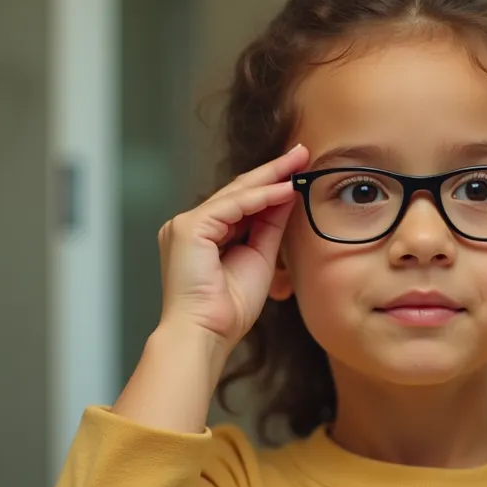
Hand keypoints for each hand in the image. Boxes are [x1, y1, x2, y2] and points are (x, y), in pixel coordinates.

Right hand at [156, 144, 308, 356]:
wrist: (206, 334)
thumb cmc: (228, 310)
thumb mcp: (259, 258)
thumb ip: (269, 227)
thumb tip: (287, 196)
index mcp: (203, 235)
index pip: (242, 202)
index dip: (271, 184)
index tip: (298, 170)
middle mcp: (190, 226)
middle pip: (238, 191)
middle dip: (272, 171)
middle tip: (302, 152)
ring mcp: (185, 225)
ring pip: (235, 194)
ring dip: (270, 177)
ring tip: (298, 162)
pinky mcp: (188, 229)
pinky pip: (231, 206)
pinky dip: (260, 197)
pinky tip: (285, 188)